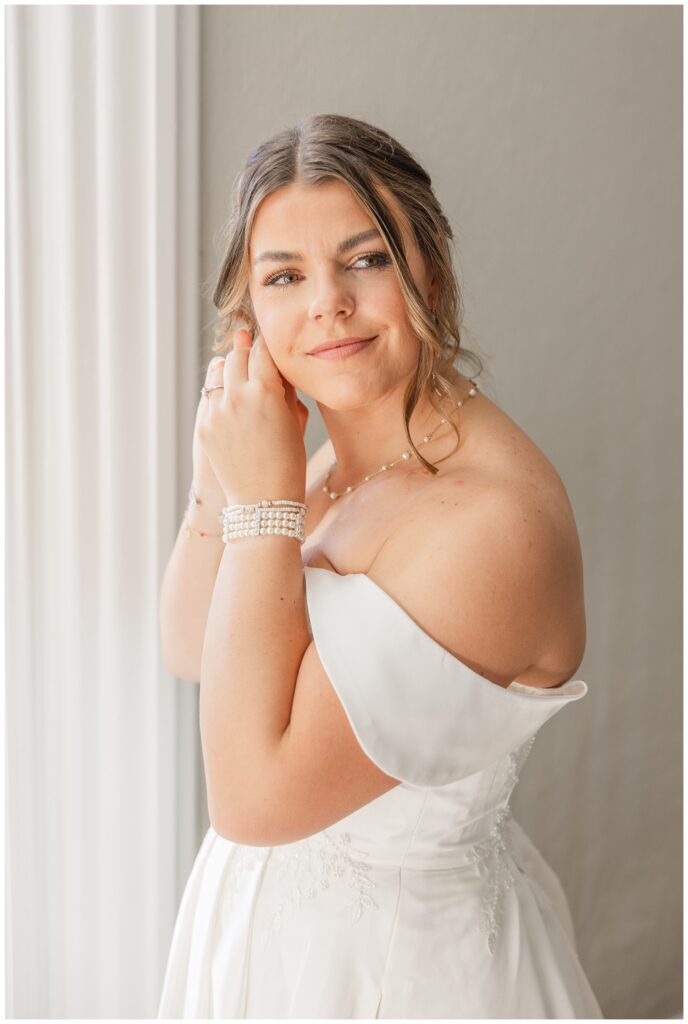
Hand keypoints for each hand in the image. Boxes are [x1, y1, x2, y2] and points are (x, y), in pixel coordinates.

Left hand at [196, 328, 308, 505]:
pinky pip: (209, 398)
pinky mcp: (203, 426)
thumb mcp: (296, 420)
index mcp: (266, 391)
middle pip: (237, 355)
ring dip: (228, 369)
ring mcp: (216, 411)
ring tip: (237, 373)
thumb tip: (274, 367)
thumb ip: (285, 388)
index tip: (268, 343)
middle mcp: (238, 396)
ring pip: (217, 372)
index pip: (262, 350)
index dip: (266, 345)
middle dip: (246, 352)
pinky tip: (230, 402)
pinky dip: (219, 395)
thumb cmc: (288, 462)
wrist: (263, 501)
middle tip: (250, 348)